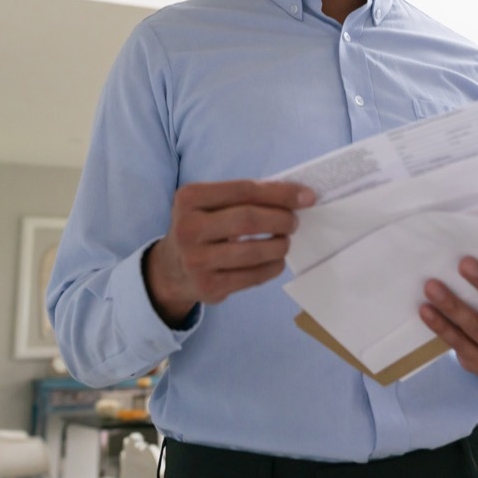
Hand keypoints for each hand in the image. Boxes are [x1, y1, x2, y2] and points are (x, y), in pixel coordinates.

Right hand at [143, 179, 314, 325]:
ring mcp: (196, 260)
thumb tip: (299, 196)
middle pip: (248, 220)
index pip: (244, 190)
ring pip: (253, 251)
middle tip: (294, 222)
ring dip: (280, 245)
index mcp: (189, 198)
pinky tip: (276, 260)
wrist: (171, 269)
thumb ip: (247, 196)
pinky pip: (252, 276)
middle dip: (281, 219)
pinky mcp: (208, 286)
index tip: (306, 196)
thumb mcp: (212, 203)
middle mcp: (188, 228)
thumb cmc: (204, 226)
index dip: (280, 193)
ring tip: (285, 241)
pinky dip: (273, 267)